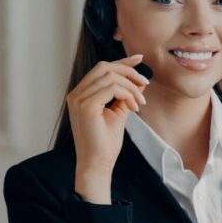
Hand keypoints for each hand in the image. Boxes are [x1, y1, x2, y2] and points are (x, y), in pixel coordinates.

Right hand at [67, 54, 149, 185]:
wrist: (97, 164)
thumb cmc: (105, 143)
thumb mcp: (118, 114)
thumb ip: (126, 96)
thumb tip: (140, 80)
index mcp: (81, 94)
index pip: (102, 69)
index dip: (122, 62)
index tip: (139, 58)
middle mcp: (76, 94)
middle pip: (105, 67)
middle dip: (129, 71)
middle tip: (145, 83)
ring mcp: (78, 99)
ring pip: (110, 77)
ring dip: (131, 87)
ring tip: (140, 102)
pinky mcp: (85, 106)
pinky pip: (112, 88)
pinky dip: (127, 94)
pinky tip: (133, 107)